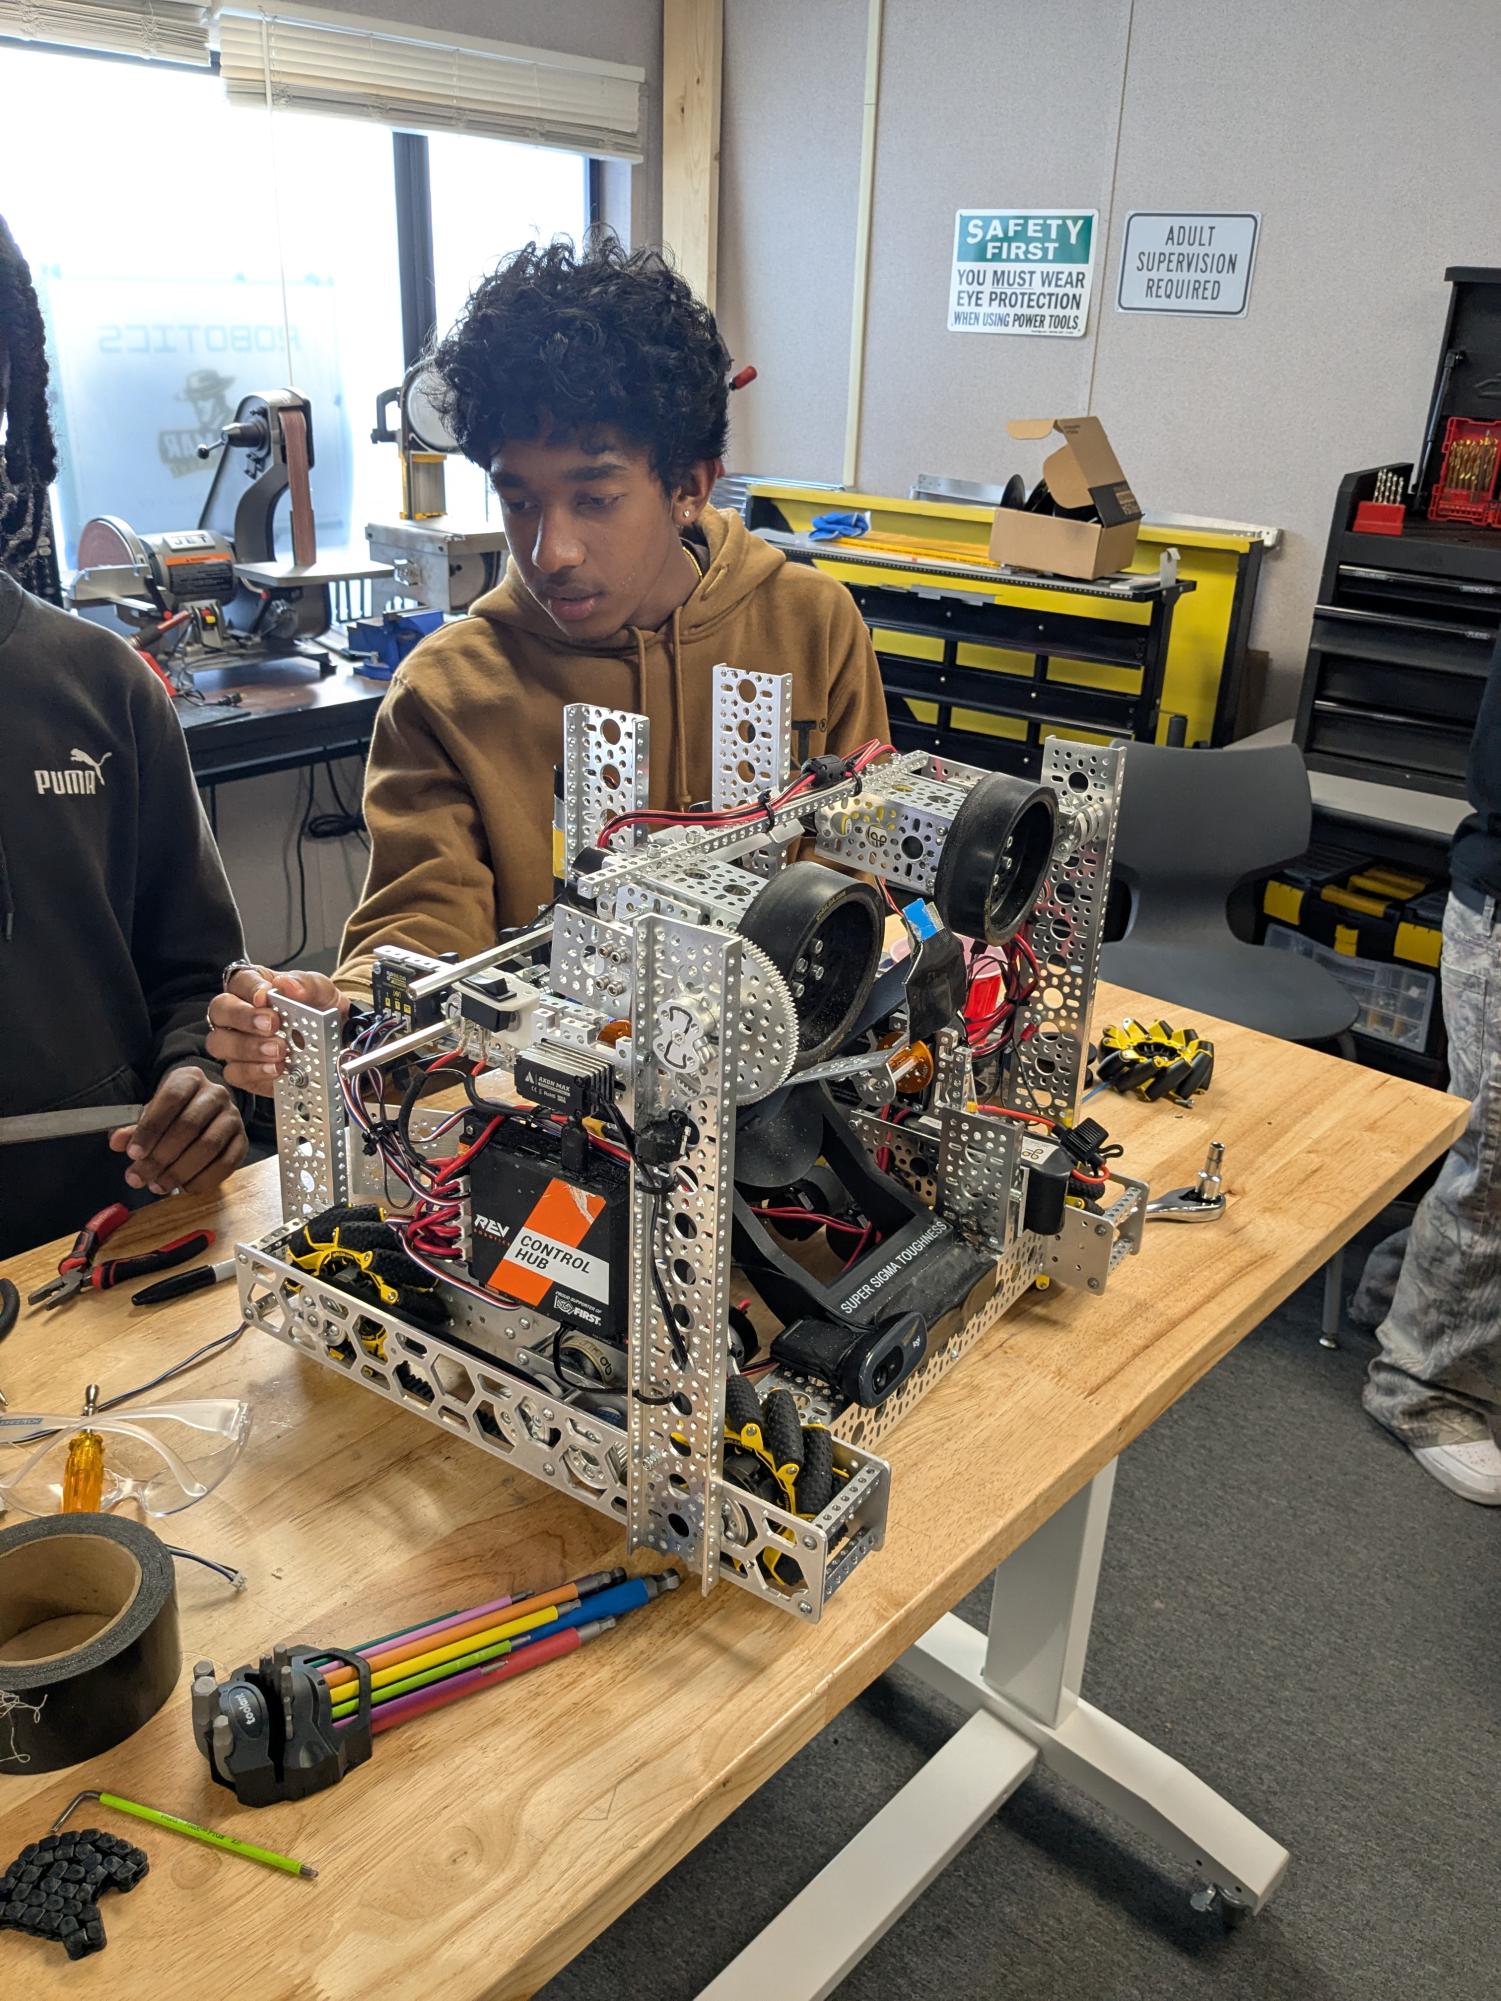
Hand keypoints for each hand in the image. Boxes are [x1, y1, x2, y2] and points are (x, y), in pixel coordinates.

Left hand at [109, 1066, 247, 1195]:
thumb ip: (132, 1127)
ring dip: (179, 1171)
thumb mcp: (151, 1112)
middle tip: (139, 1177)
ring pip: (208, 1146)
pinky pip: (227, 1164)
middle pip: (189, 1125)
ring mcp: (233, 1117)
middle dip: (160, 1156)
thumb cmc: (173, 1113)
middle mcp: (216, 1094)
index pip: (171, 1098)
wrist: (207, 1112)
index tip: (132, 1154)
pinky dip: (203, 1179)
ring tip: (158, 1185)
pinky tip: (184, 1187)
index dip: (151, 1128)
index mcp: (190, 1079)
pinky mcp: (242, 1141)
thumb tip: (117, 1142)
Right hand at [205, 965, 350, 1095]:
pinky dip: (255, 1072)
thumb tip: (287, 985)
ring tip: (278, 1051)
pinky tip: (277, 1069)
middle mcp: (236, 1014)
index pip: (240, 982)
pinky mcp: (241, 1072)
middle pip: (220, 1011)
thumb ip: (305, 984)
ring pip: (221, 1044)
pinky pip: (235, 1073)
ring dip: (249, 1048)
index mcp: (252, 986)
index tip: (266, 996)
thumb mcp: (320, 991)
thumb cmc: (317, 1010)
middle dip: (245, 1018)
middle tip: (272, 1025)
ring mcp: (234, 1044)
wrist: (334, 1042)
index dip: (250, 989)